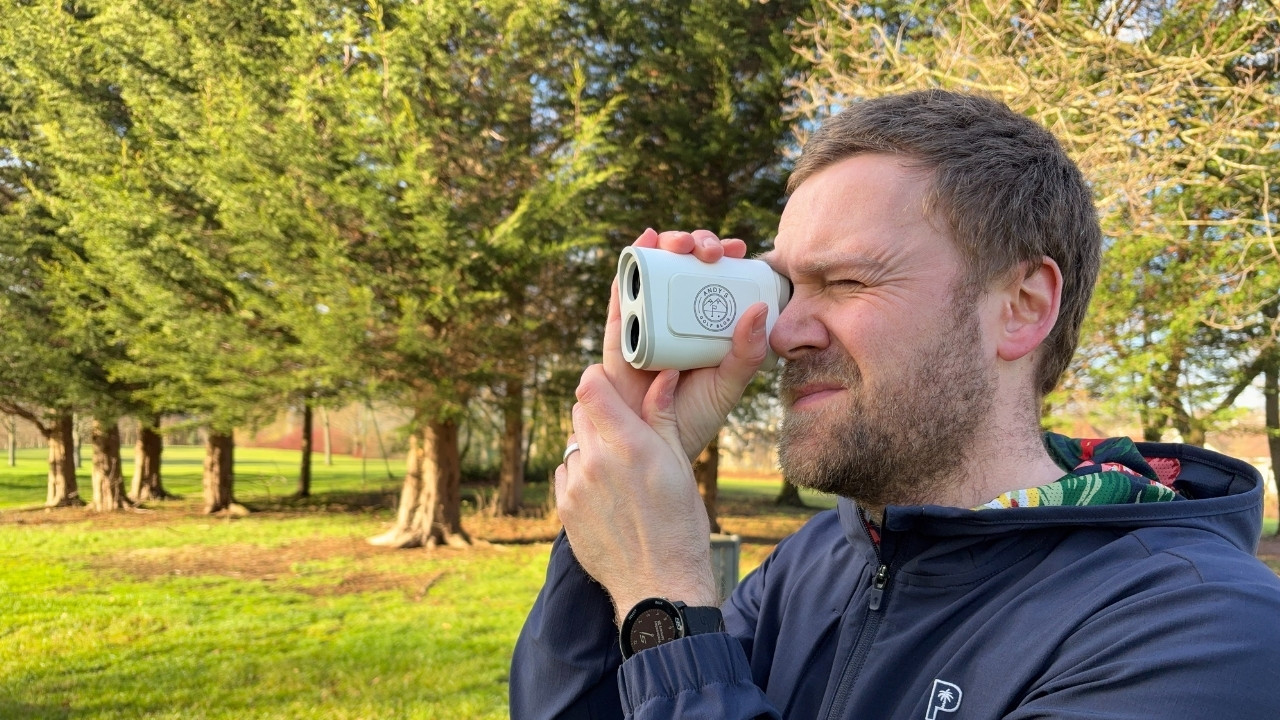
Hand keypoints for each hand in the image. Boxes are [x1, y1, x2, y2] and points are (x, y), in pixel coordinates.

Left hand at [557, 369, 717, 623]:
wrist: (659, 586)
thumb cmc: (680, 526)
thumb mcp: (679, 466)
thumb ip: (663, 417)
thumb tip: (664, 375)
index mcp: (629, 445)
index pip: (590, 387)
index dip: (597, 377)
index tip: (609, 382)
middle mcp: (596, 461)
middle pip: (579, 410)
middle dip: (599, 412)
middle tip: (622, 428)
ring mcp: (576, 486)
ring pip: (573, 443)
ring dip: (591, 445)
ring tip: (619, 470)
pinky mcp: (564, 509)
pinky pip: (565, 473)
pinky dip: (581, 473)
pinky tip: (606, 493)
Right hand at [604, 228, 769, 459]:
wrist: (655, 447)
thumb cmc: (694, 417)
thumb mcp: (728, 385)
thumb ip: (746, 353)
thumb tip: (759, 310)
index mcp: (705, 325)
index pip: (717, 280)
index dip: (727, 258)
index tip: (741, 251)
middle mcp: (675, 318)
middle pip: (684, 269)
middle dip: (698, 247)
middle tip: (713, 251)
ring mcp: (647, 322)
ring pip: (654, 273)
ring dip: (667, 246)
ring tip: (681, 242)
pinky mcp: (620, 334)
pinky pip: (621, 296)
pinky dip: (629, 267)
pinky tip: (642, 243)